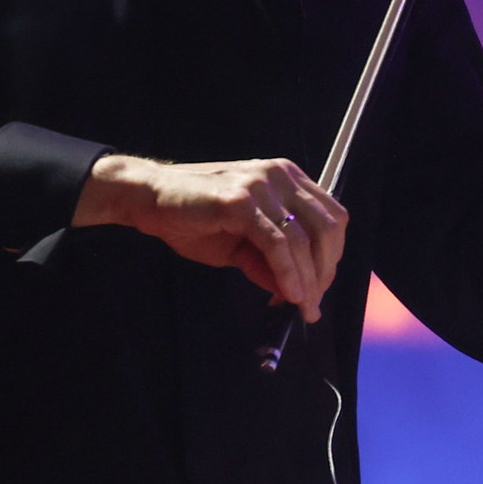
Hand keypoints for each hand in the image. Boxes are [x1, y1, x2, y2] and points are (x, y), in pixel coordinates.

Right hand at [78, 154, 346, 322]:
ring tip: (303, 307)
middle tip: (313, 304)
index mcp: (286, 178)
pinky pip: (276, 244)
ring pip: (303, 239)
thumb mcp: (240, 245)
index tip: (322, 287)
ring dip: (308, 279)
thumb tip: (296, 292)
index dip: (333, 255)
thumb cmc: (193, 218)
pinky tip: (288, 294)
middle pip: (326, 227)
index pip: (331, 216)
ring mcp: (262, 185)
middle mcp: (280, 175)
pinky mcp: (242, 201)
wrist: (149, 199)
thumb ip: (270, 261)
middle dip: (324, 271)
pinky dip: (287, 273)